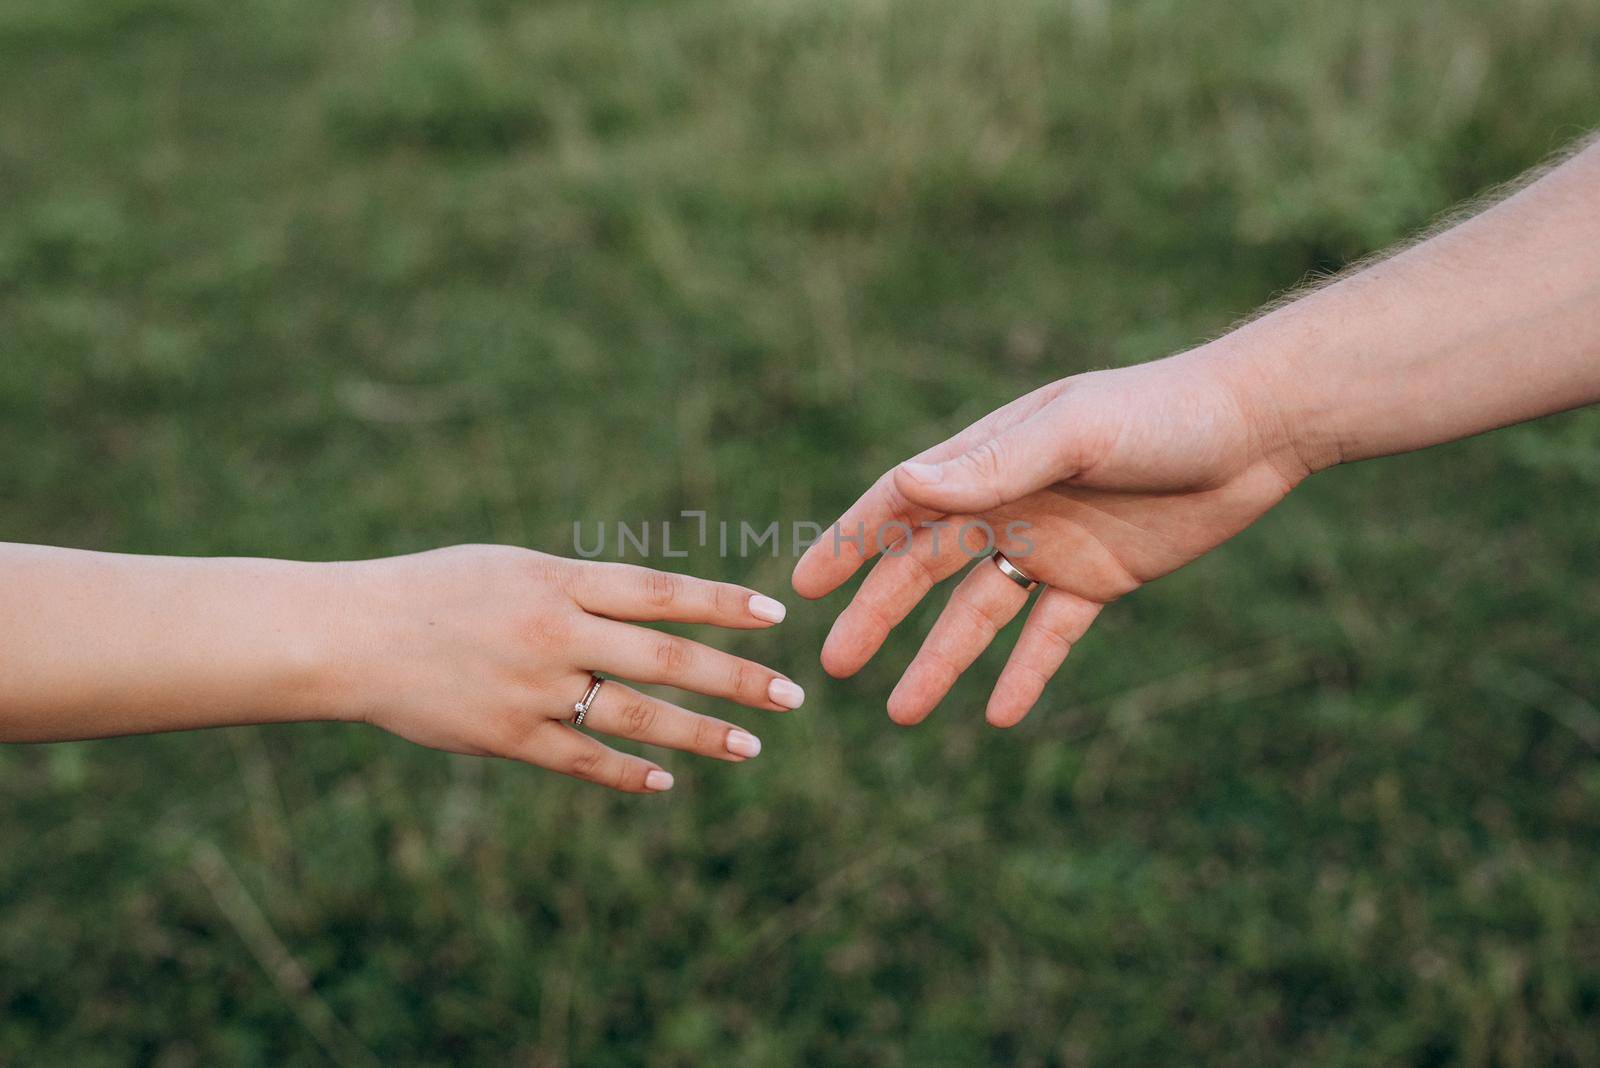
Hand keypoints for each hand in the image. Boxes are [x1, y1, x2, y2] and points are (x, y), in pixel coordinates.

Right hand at [324, 545, 802, 792]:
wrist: (350, 635)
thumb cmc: (436, 591)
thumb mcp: (511, 567)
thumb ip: (579, 588)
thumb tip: (650, 609)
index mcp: (557, 580)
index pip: (660, 591)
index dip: (721, 603)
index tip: (774, 616)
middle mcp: (554, 632)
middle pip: (666, 657)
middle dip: (736, 678)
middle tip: (793, 695)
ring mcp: (533, 689)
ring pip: (635, 715)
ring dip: (699, 734)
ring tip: (750, 748)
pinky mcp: (507, 737)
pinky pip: (582, 760)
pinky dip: (626, 772)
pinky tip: (664, 782)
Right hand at [792, 349, 1303, 727]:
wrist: (1258, 427)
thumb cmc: (1163, 413)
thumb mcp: (1075, 433)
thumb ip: (995, 463)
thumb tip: (906, 485)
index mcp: (991, 459)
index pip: (901, 505)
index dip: (850, 543)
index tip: (804, 587)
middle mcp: (1011, 503)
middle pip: (925, 570)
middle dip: (878, 617)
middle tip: (834, 665)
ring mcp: (1054, 545)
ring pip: (979, 614)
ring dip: (941, 660)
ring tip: (902, 713)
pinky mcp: (1101, 579)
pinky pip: (1050, 636)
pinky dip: (1024, 674)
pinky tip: (997, 716)